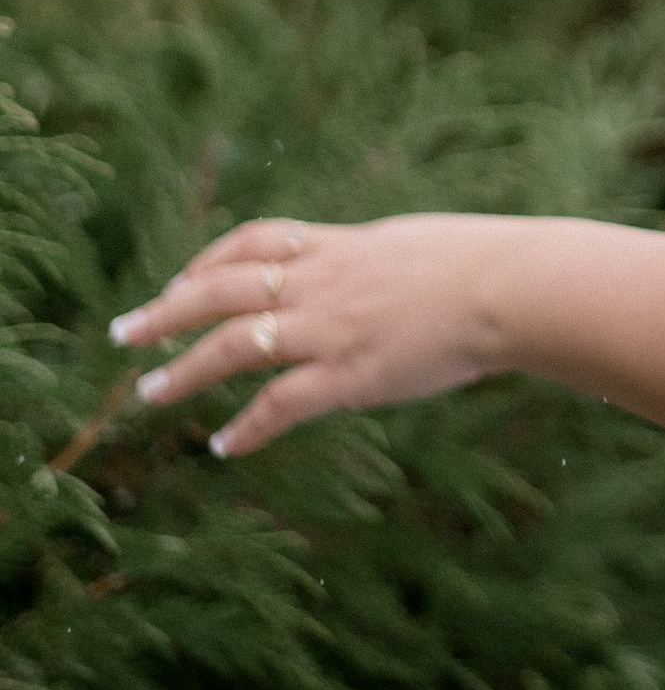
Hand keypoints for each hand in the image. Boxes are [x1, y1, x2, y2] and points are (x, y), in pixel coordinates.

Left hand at [110, 214, 506, 460]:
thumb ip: (379, 262)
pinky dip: (247, 427)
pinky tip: (224, 446)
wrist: (515, 287)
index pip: (253, 243)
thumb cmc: (485, 266)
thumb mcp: (417, 246)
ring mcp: (331, 328)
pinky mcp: (350, 374)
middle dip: (166, 312)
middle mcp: (322, 282)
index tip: (178, 283)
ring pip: (233, 346)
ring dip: (183, 372)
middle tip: (124, 334)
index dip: (207, 262)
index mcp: (341, 247)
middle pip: (220, 290)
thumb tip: (373, 273)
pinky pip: (280, 404)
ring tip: (148, 396)